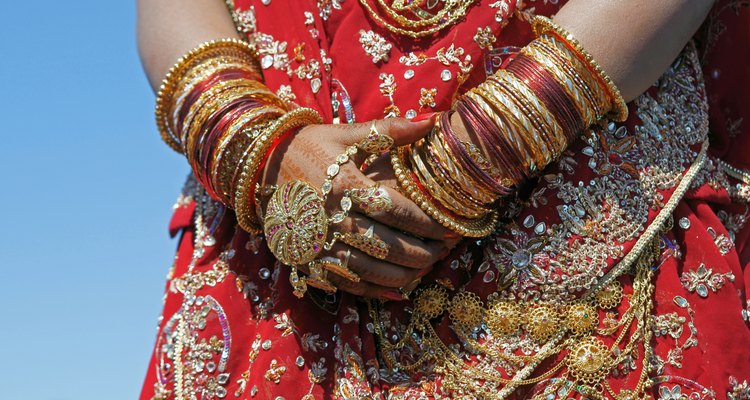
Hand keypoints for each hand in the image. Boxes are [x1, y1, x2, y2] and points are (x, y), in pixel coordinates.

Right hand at [261, 117, 454, 299]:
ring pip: (369, 271)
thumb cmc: (306, 148)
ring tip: (426, 269)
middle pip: (387, 245)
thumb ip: (388, 131)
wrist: (256, 169)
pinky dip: (375, 290)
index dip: (428, 223)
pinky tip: (397, 289)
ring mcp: (317, 244)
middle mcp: (330, 218)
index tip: (451, 227)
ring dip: (403, 275)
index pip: (396, 210)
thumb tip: (433, 120)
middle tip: (444, 251)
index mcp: (343, 184)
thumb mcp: (344, 134)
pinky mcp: (307, 261)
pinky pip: (346, 283)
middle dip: (422, 253)